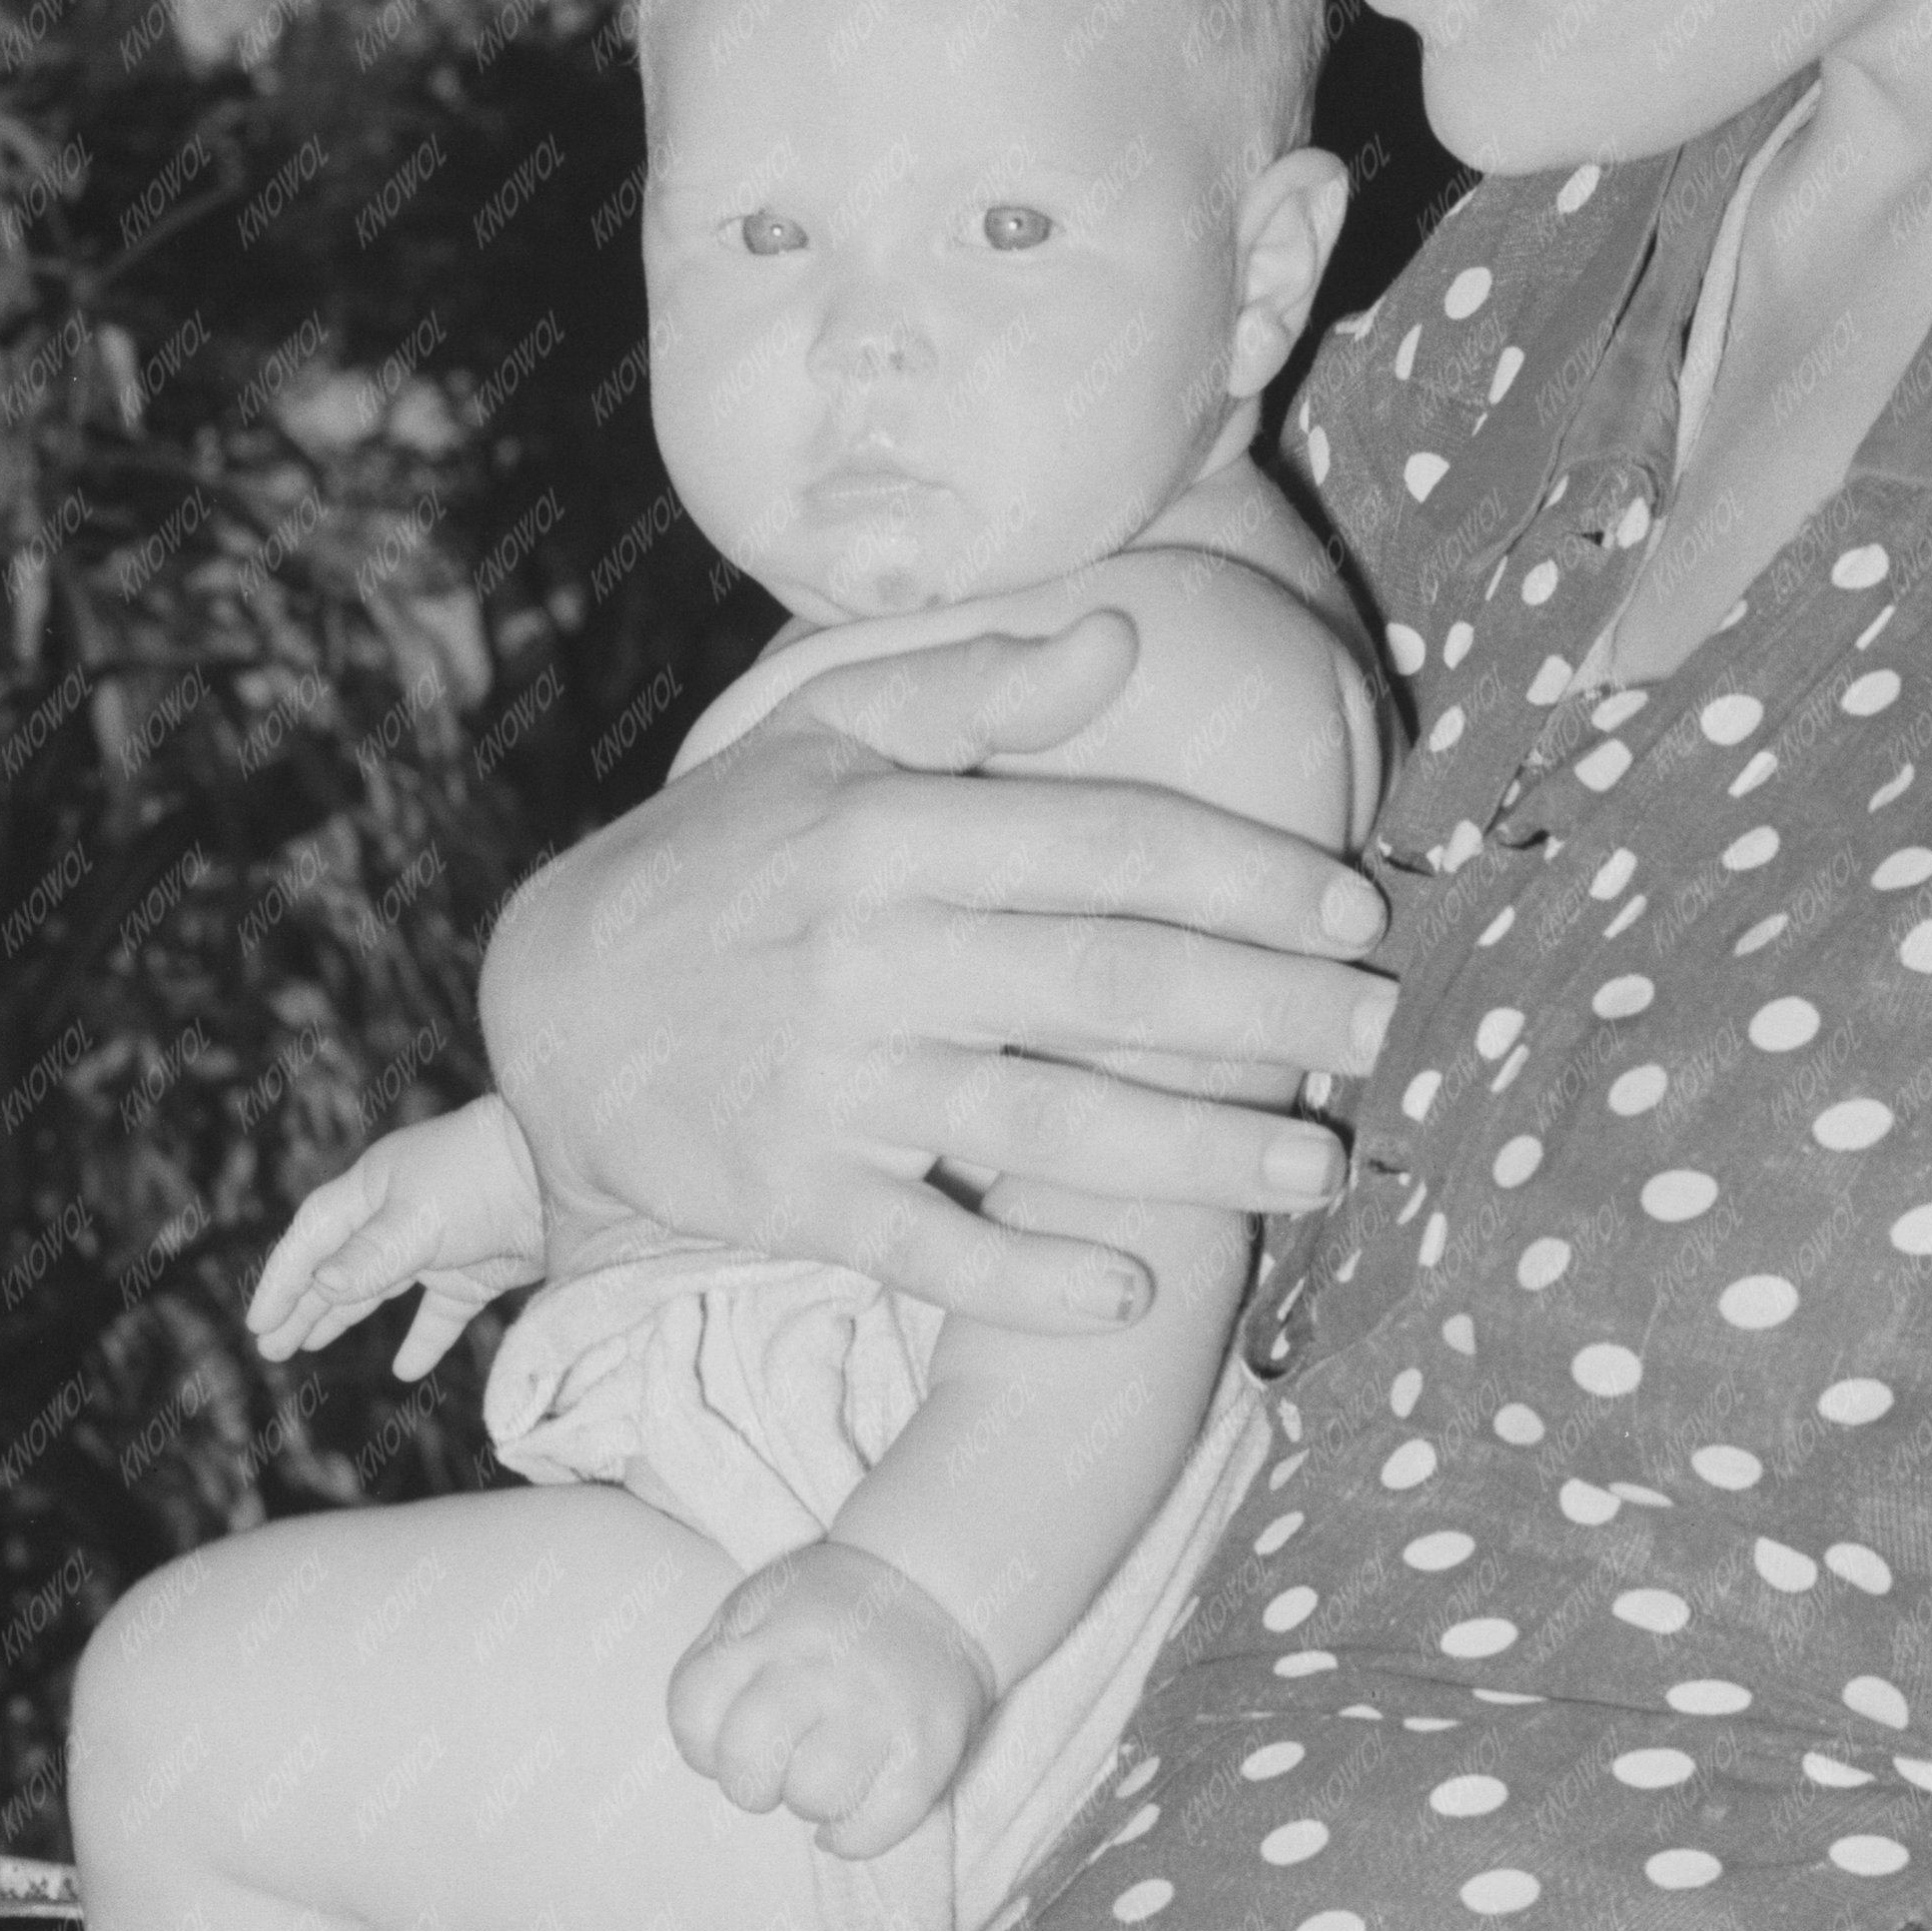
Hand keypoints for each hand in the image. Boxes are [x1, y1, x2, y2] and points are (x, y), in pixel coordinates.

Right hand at [247, 1106, 540, 1371]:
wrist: (565, 1169)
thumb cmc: (481, 1177)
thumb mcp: (416, 1218)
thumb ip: (370, 1257)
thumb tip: (322, 1288)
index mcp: (371, 1190)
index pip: (312, 1239)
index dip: (282, 1280)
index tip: (258, 1322)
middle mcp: (398, 1217)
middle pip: (338, 1268)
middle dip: (302, 1307)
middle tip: (271, 1347)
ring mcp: (438, 1245)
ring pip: (379, 1289)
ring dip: (344, 1318)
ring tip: (310, 1347)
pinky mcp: (479, 1271)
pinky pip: (441, 1312)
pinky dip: (423, 1339)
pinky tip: (405, 1369)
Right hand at [481, 610, 1393, 1335]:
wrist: (550, 1005)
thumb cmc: (715, 861)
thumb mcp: (814, 738)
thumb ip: (970, 690)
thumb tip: (1120, 640)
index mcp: (891, 832)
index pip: (1106, 845)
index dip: (1244, 878)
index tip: (1355, 910)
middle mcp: (872, 952)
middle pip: (1107, 987)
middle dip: (1264, 1016)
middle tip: (1381, 1036)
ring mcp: (832, 1080)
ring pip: (1045, 1123)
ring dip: (1195, 1157)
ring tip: (1321, 1171)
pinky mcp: (791, 1190)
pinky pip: (926, 1244)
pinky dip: (1026, 1277)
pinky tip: (1131, 1290)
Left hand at [665, 1539, 996, 1857]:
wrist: (933, 1591)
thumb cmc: (823, 1617)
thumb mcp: (756, 1607)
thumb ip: (719, 1667)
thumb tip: (710, 1748)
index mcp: (770, 1630)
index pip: (694, 1713)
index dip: (702, 1744)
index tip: (731, 1735)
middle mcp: (823, 1665)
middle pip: (747, 1757)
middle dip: (748, 1780)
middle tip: (774, 1766)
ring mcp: (880, 1708)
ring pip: (813, 1795)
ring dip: (807, 1802)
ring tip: (822, 1776)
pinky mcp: (928, 1750)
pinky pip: (874, 1827)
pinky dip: (851, 1836)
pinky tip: (849, 1811)